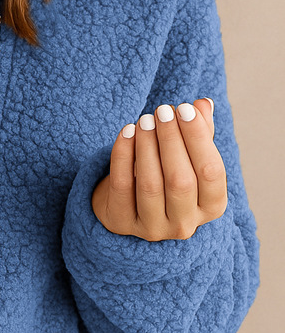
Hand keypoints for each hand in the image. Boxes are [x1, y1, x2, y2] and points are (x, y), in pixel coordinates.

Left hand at [90, 98, 227, 240]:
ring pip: (150, 185)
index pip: (211, 172)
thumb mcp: (188, 157)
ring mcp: (152, 228)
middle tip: (161, 111)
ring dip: (146, 146)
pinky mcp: (121, 223)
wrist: (130, 206)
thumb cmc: (167, 175)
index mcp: (211, 207)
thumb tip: (203, 105)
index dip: (198, 138)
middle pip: (180, 181)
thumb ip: (200, 133)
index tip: (185, 108)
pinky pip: (122, 186)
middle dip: (171, 140)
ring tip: (144, 119)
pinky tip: (126, 132)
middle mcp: (184, 224)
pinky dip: (123, 156)